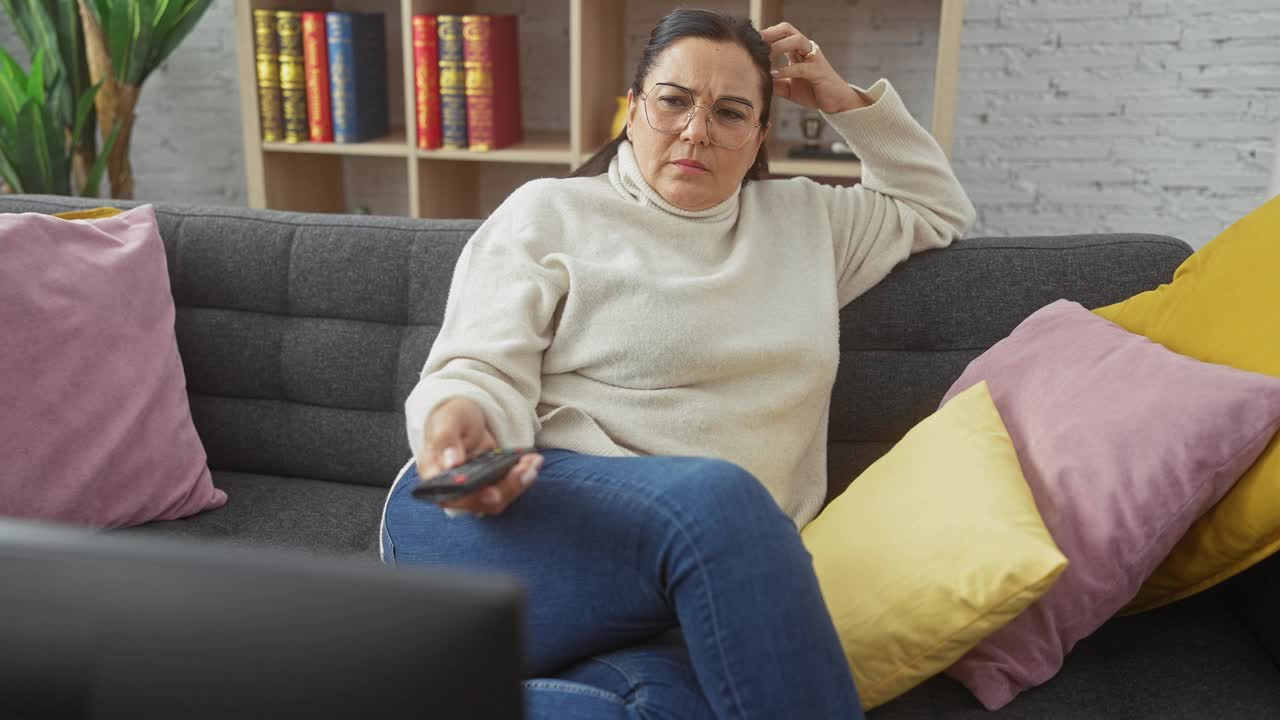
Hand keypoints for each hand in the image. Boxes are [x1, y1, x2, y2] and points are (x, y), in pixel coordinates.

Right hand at [419, 397, 542, 516]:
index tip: (492, 493)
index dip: (470, 499)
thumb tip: (452, 463)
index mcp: (434, 476)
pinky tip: (533, 461)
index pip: (450, 496)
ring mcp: (474, 489)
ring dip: (519, 483)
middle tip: (525, 469)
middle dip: (506, 488)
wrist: (465, 418)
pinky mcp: (492, 485)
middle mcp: (453, 489)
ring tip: (533, 462)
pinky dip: (523, 476)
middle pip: (479, 501)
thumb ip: (446, 440)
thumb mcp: (446, 421)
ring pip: (497, 498)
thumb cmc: (450, 419)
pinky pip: (509, 488)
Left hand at [761, 22, 868, 114]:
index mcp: (797, 50)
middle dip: (771, 33)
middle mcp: (806, 49)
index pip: (780, 33)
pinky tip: (775, 74)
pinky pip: (802, 66)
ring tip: (766, 55)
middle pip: (788, 30)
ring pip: (797, 41)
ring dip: (779, 46)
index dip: (765, 35)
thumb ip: (773, 82)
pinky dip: (787, 70)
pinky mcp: (819, 71)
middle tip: (756, 43)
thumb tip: (755, 81)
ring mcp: (814, 58)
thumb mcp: (787, 87)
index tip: (750, 42)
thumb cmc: (812, 91)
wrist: (835, 103)